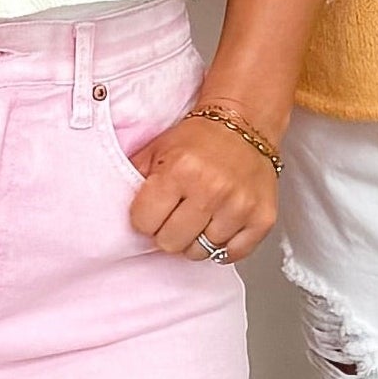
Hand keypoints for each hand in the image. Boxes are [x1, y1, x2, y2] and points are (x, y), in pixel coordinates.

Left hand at [128, 110, 277, 264]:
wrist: (245, 124)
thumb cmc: (198, 138)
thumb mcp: (155, 149)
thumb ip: (132, 179)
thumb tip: (115, 212)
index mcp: (180, 171)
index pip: (144, 223)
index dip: (145, 218)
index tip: (153, 208)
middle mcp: (211, 190)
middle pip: (171, 243)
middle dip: (168, 231)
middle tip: (176, 214)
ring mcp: (239, 206)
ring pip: (201, 252)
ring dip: (196, 238)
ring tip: (199, 215)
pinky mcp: (262, 218)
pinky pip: (232, 254)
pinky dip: (223, 245)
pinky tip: (219, 224)